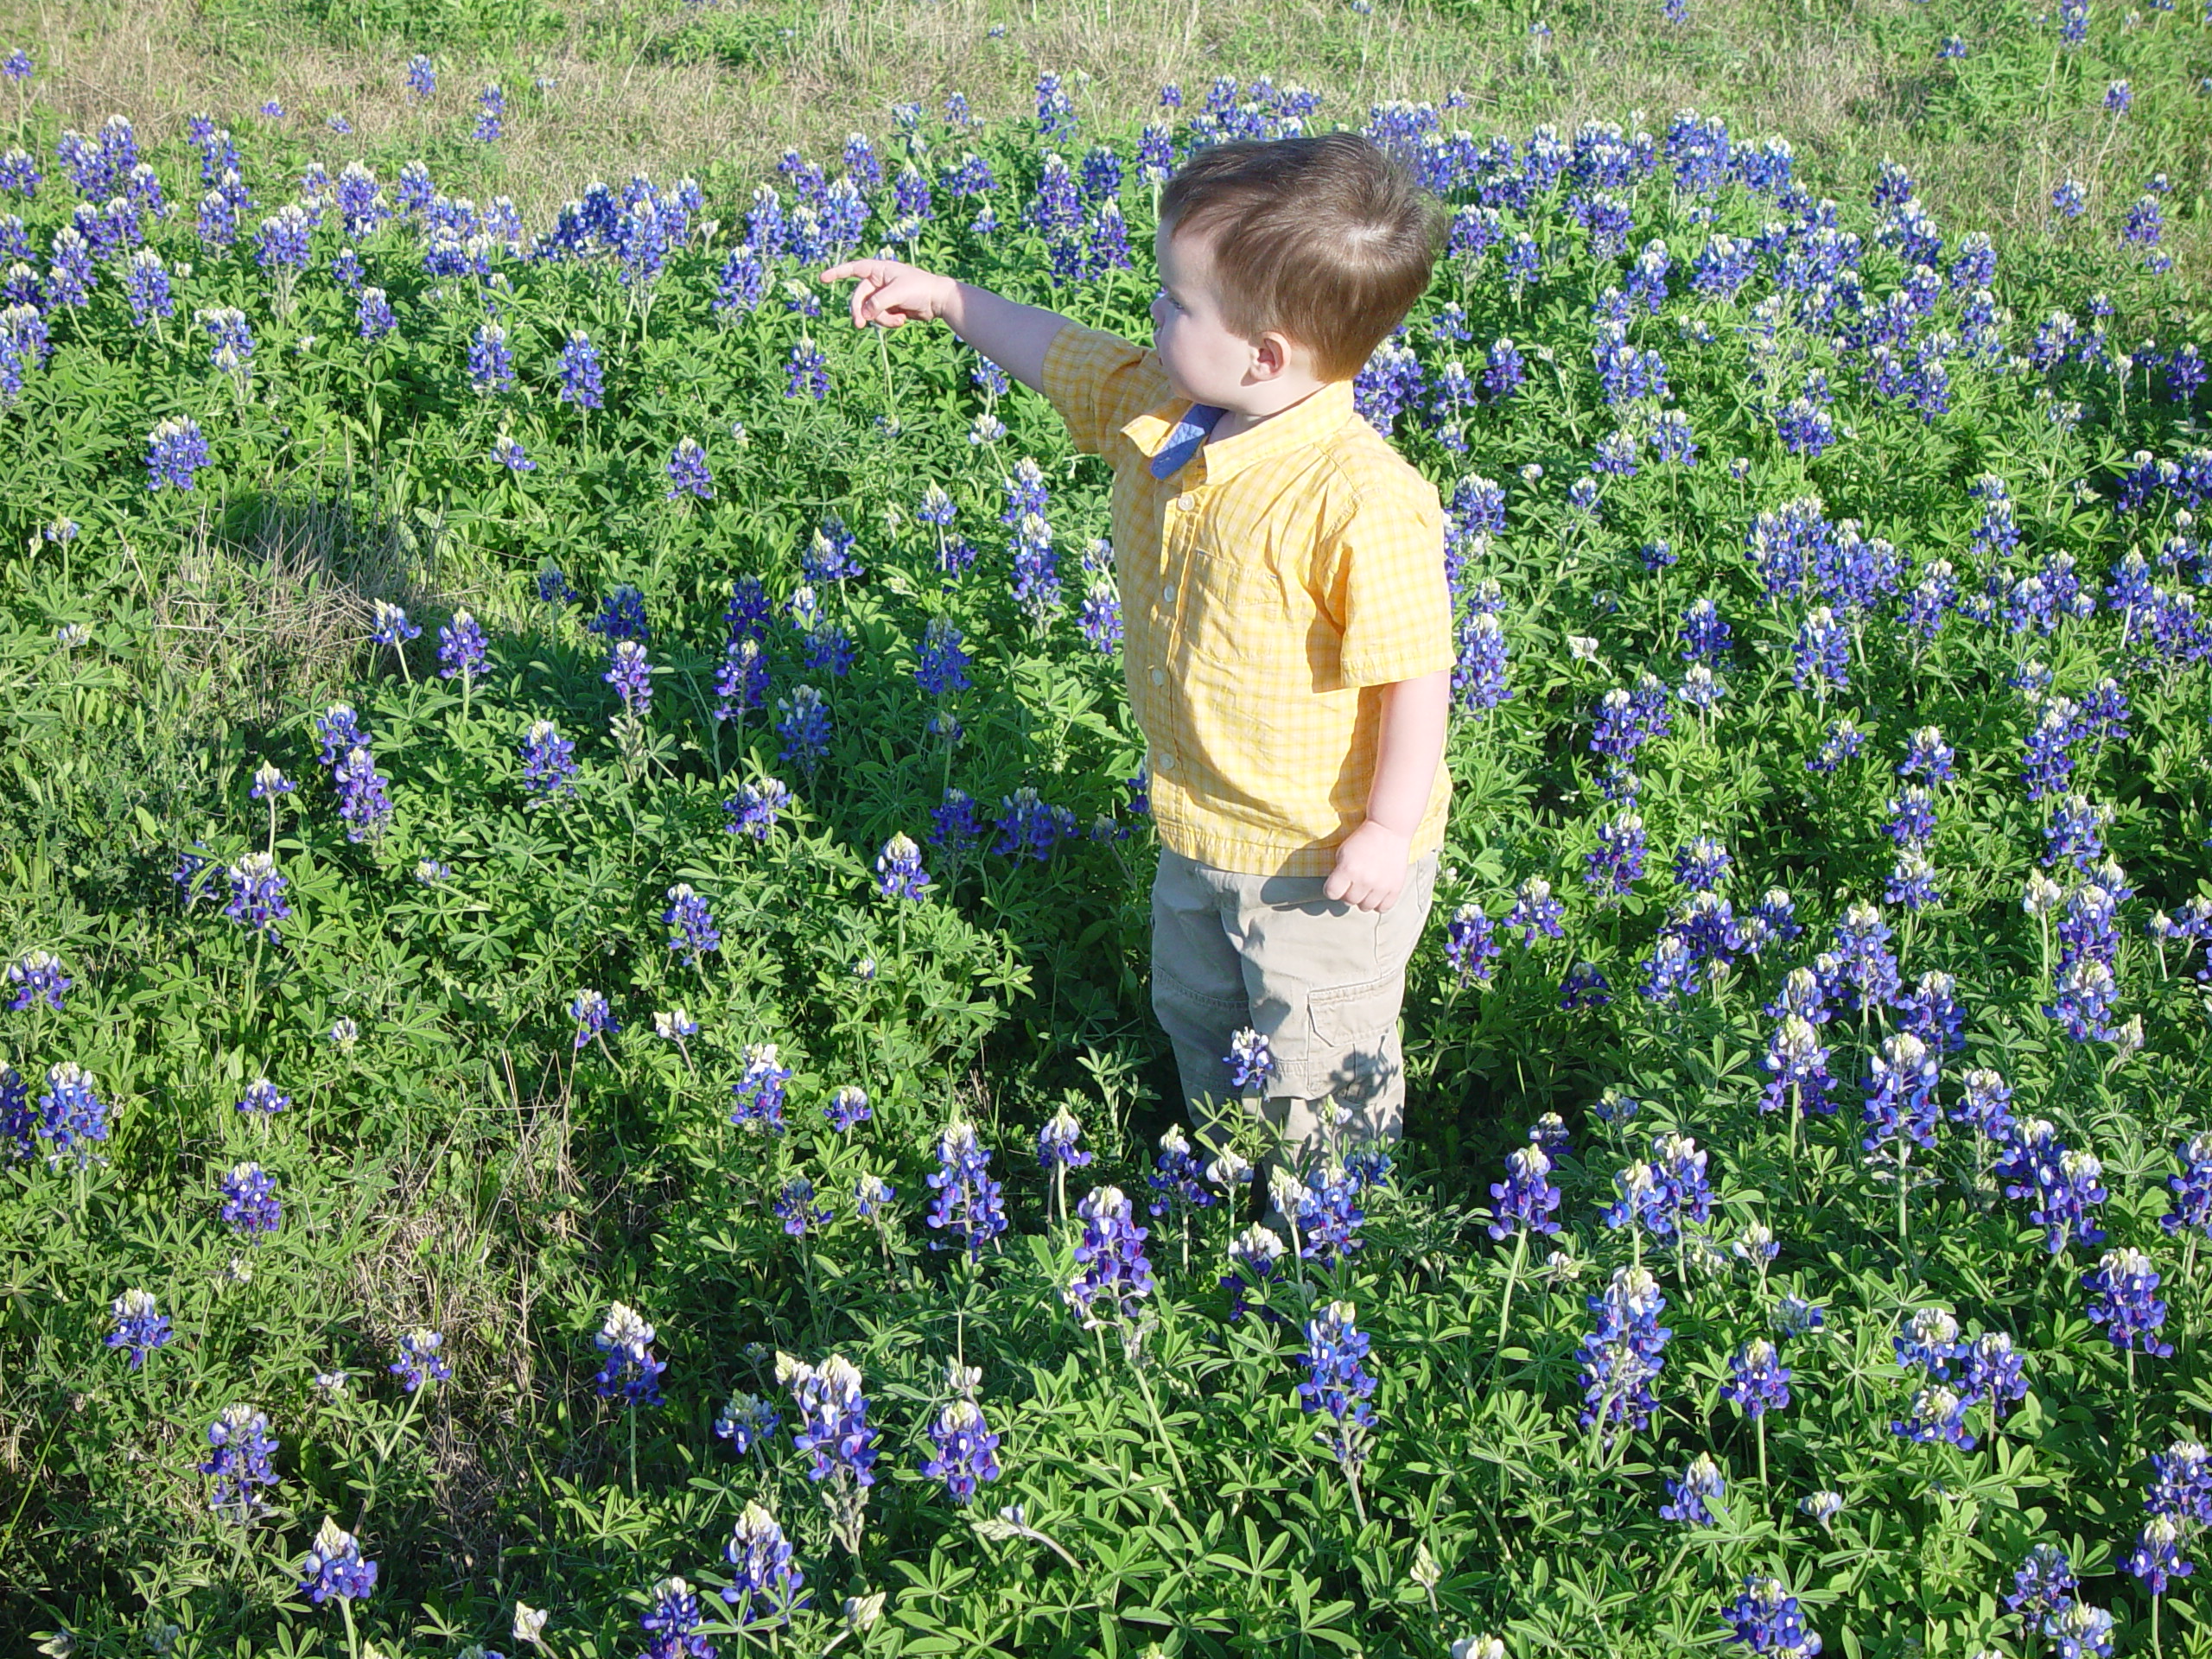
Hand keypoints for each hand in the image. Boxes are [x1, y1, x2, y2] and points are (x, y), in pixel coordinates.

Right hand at [818, 259, 952, 330]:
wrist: (939, 300)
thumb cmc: (920, 289)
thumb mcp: (897, 293)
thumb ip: (878, 302)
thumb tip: (864, 314)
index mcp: (880, 270)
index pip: (854, 269)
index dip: (837, 273)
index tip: (823, 278)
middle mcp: (879, 281)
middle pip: (859, 298)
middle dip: (861, 312)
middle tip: (860, 325)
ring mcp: (884, 295)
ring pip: (870, 311)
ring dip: (882, 319)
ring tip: (899, 320)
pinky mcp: (890, 308)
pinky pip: (880, 318)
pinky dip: (890, 321)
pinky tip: (903, 320)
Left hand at [1323, 820, 1412, 912]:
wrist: (1388, 830)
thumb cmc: (1362, 840)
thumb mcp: (1342, 852)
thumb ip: (1338, 873)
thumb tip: (1339, 892)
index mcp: (1348, 869)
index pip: (1331, 893)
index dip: (1332, 889)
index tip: (1336, 884)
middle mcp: (1364, 880)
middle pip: (1348, 901)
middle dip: (1348, 893)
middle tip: (1353, 883)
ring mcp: (1381, 886)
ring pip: (1365, 907)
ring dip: (1363, 899)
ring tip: (1365, 887)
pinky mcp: (1395, 888)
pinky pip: (1383, 908)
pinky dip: (1378, 903)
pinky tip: (1377, 893)